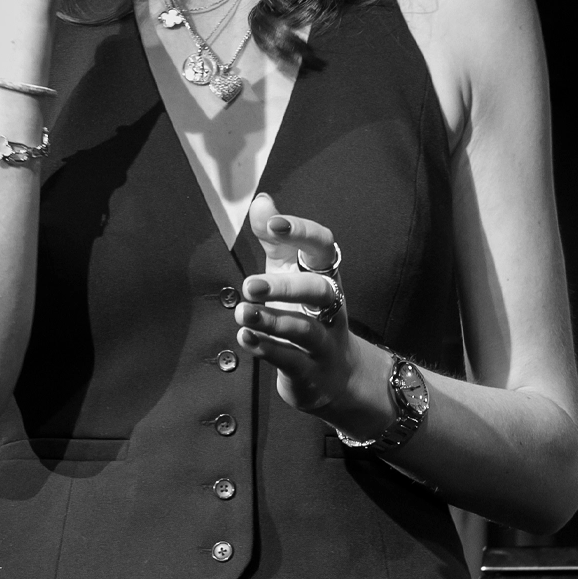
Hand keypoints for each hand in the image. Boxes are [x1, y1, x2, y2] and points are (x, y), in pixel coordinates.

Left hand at [236, 193, 364, 413]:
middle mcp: (330, 307)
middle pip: (317, 290)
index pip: (323, 248)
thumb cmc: (305, 313)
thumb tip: (261, 201)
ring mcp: (324, 342)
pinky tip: (246, 339)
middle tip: (249, 285)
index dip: (302, 232)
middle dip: (285, 286)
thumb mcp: (290, 274)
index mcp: (324, 277)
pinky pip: (292, 361)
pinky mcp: (311, 373)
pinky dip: (268, 349)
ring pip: (305, 329)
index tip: (274, 224)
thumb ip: (275, 240)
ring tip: (242, 314)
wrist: (335, 377)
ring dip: (272, 320)